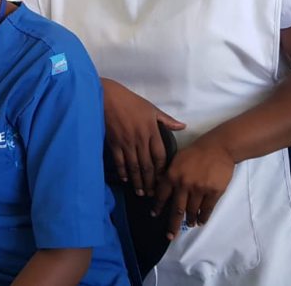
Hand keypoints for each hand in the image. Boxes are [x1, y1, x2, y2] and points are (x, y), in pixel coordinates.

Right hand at [102, 78, 184, 195]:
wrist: (107, 97)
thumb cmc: (130, 101)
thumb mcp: (151, 108)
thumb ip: (166, 120)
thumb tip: (183, 126)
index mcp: (151, 131)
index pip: (160, 156)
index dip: (162, 170)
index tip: (164, 181)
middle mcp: (140, 139)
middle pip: (147, 165)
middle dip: (150, 182)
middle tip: (152, 194)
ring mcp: (126, 142)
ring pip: (134, 166)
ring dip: (138, 181)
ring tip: (140, 192)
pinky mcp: (114, 143)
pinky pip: (119, 161)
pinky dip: (123, 172)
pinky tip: (126, 180)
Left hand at [152, 138, 234, 239]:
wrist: (219, 148)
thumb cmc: (196, 152)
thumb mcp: (177, 159)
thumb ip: (169, 174)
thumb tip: (162, 188)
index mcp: (172, 175)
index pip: (162, 195)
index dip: (158, 207)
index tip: (154, 215)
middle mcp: (184, 184)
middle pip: (176, 210)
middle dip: (172, 225)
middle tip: (169, 236)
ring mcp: (199, 189)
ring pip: (192, 211)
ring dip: (189, 220)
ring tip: (189, 224)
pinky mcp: (213, 192)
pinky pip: (207, 209)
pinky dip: (203, 217)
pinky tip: (200, 221)